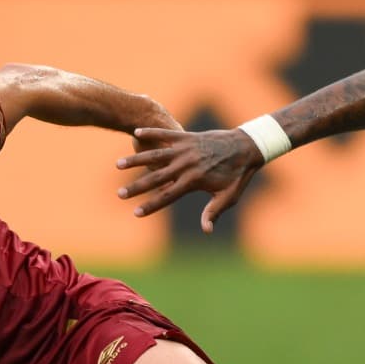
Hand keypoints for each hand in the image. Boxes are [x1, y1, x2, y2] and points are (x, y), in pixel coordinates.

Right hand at [116, 126, 262, 232]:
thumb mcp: (228, 196)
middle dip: (136, 187)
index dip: (150, 206)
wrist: (246, 146)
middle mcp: (186, 165)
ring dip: (136, 160)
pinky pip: (165, 135)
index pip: (167, 196)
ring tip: (118, 165)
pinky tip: (136, 133)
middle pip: (155, 178)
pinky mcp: (187, 136)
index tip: (136, 213)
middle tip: (119, 194)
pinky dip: (151, 133)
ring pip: (155, 155)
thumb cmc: (238, 175)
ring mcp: (185, 149)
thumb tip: (206, 230)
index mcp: (194, 181)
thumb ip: (213, 212)